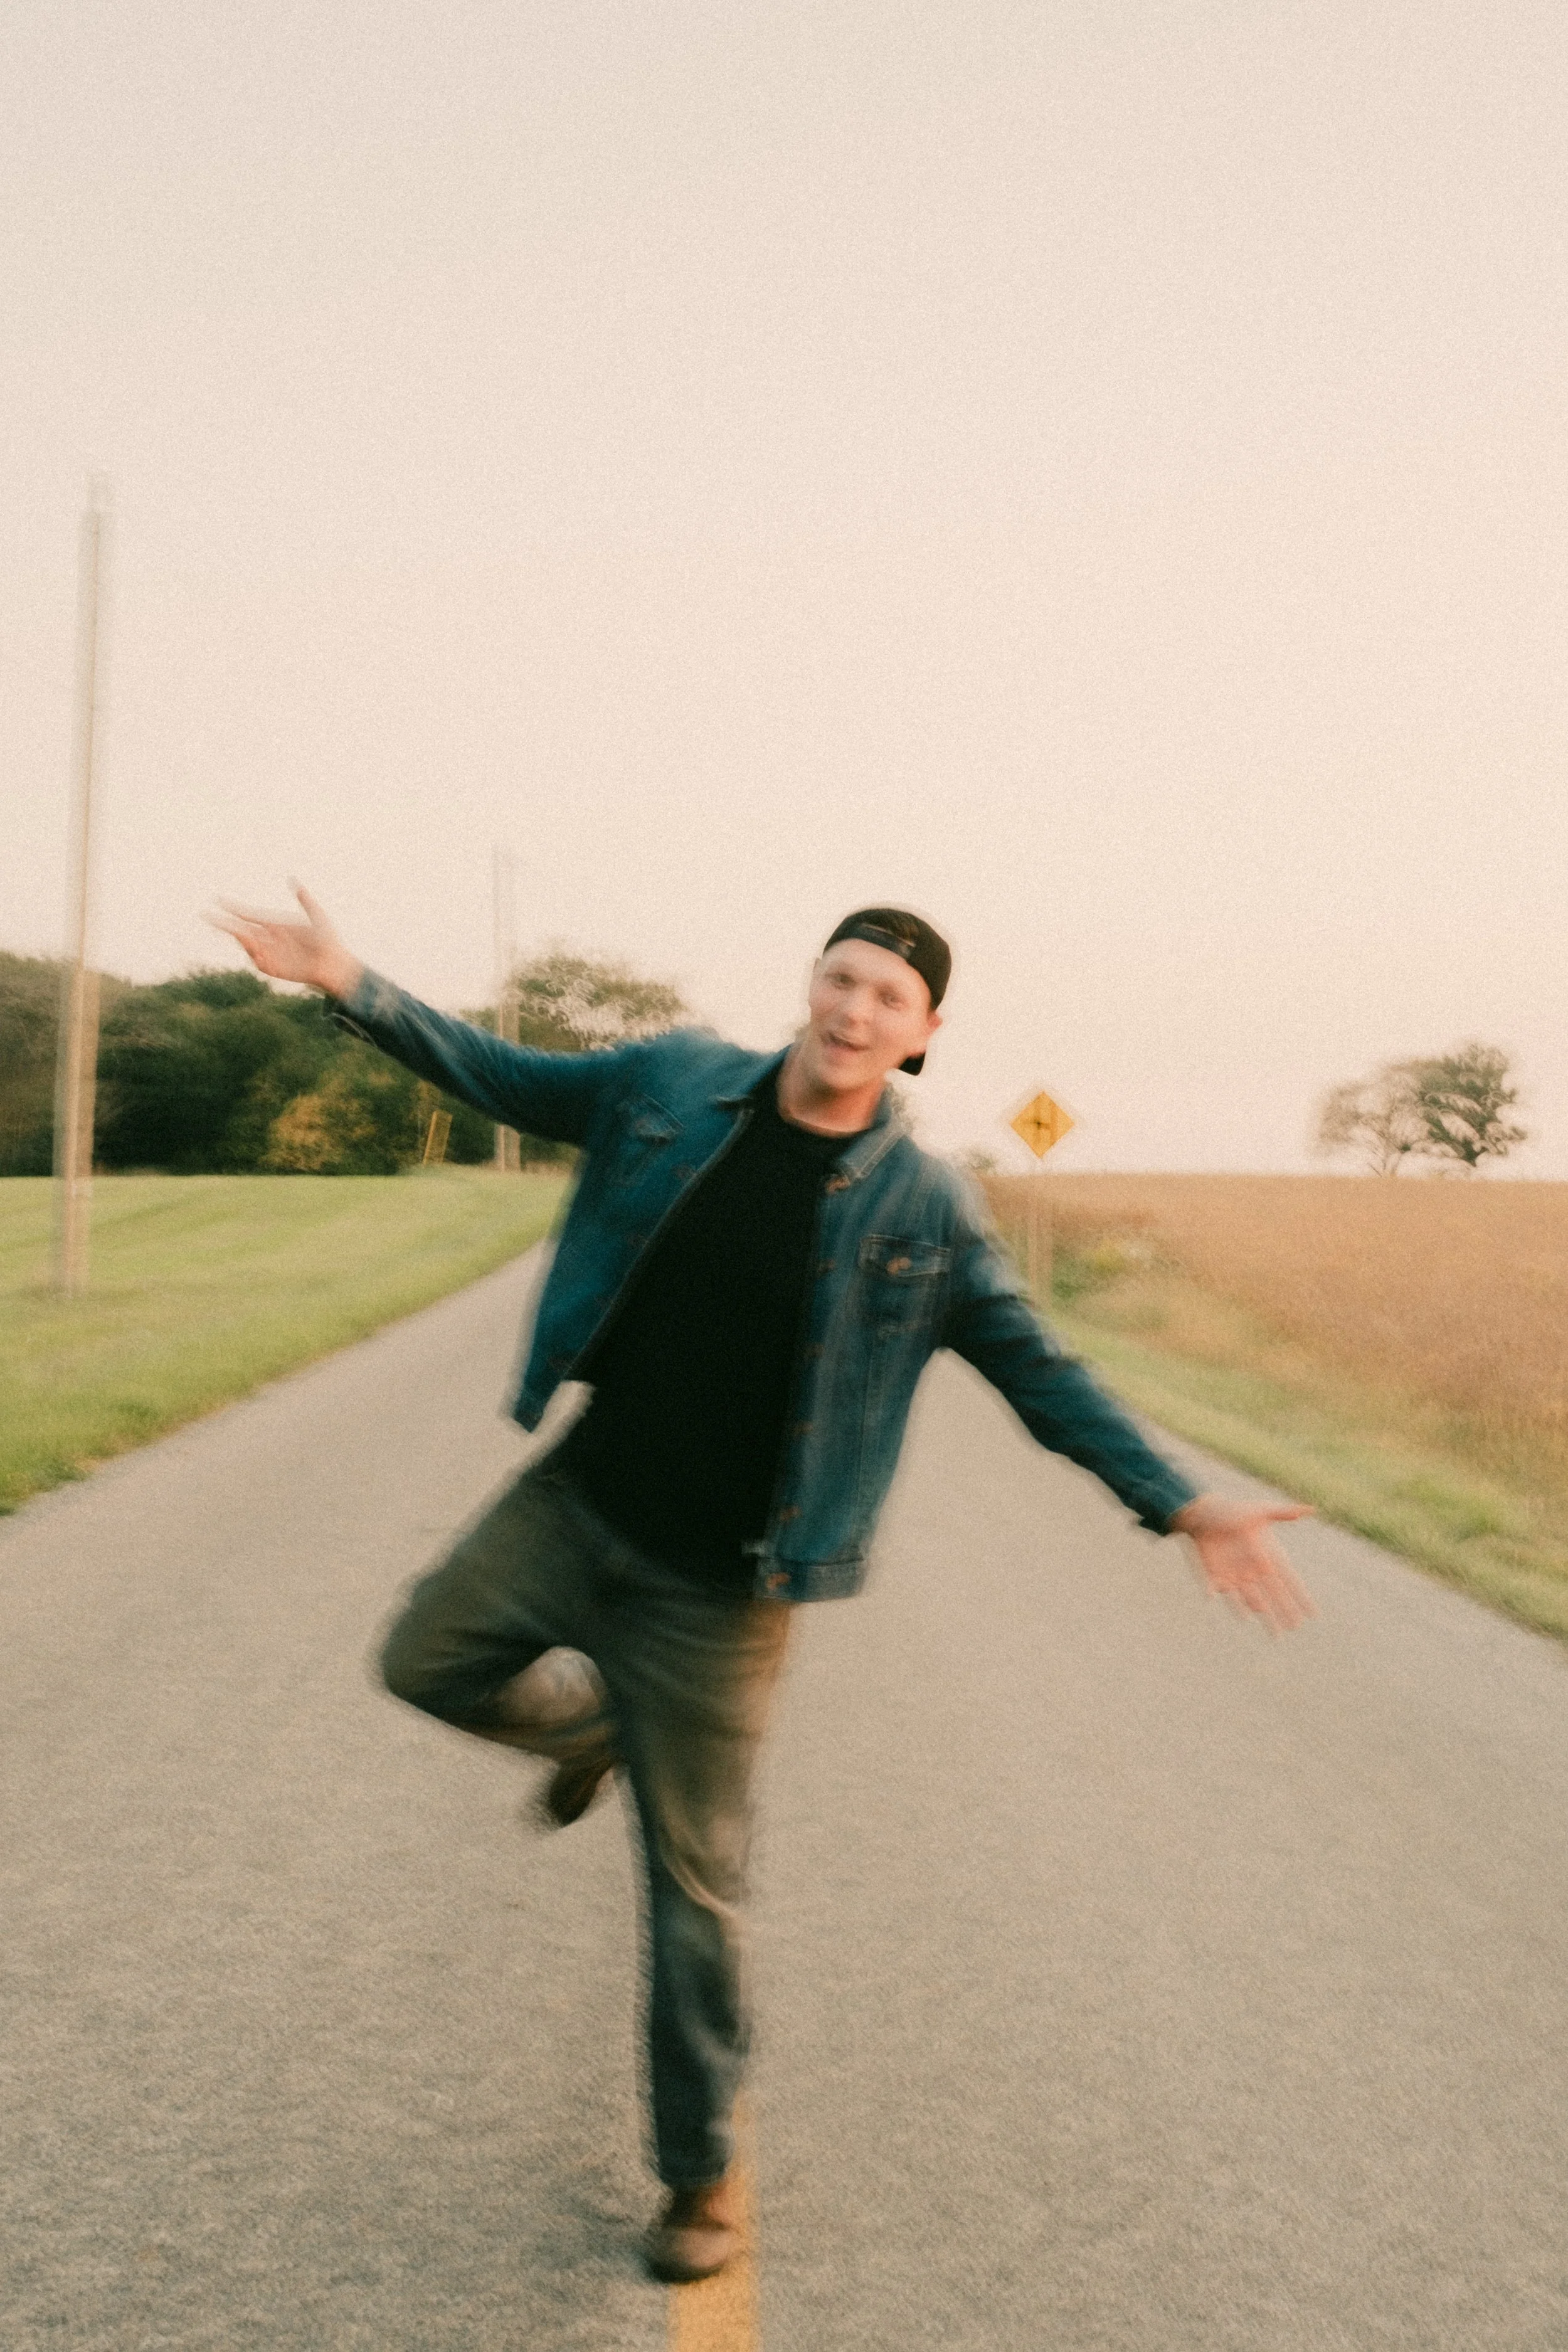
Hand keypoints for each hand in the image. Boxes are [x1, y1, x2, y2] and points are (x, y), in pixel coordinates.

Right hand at [209, 883, 362, 1000]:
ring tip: (235, 930)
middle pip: (240, 929)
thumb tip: (292, 879)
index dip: (233, 907)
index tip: (218, 899)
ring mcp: (270, 953)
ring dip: (239, 937)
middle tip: (205, 915)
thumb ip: (304, 899)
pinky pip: (259, 960)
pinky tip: (254, 946)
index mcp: (275, 923)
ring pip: (247, 944)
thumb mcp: (317, 915)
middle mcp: (269, 937)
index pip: (248, 914)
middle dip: (223, 923)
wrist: (334, 964)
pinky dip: (254, 953)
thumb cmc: (328, 939)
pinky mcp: (274, 968)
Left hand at [1167, 1494, 1314, 1633]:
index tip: (1312, 1613)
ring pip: (1253, 1599)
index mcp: (1267, 1556)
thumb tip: (1310, 1509)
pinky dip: (1235, 1605)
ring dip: (1262, 1613)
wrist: (1200, 1514)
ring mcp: (1236, 1575)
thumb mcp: (1258, 1511)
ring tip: (1274, 1629)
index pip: (1288, 1581)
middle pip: (1273, 1595)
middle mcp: (1254, 1569)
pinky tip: (1244, 1617)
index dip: (1300, 1596)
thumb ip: (1282, 1513)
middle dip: (1284, 1612)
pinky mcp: (1217, 1576)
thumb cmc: (1230, 1510)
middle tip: (1295, 1627)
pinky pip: (1228, 1595)